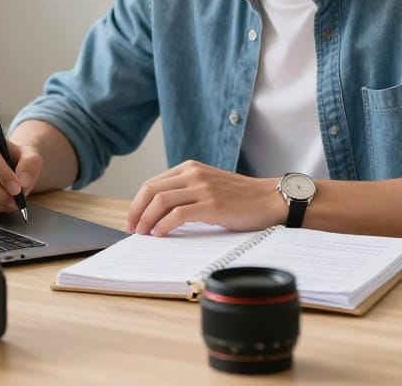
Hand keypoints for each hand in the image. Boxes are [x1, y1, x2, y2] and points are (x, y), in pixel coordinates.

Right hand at [0, 127, 42, 211]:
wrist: (8, 165)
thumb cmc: (17, 158)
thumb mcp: (30, 155)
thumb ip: (31, 164)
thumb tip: (22, 182)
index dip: (3, 174)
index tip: (17, 188)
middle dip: (1, 193)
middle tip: (17, 200)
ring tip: (12, 202)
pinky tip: (2, 203)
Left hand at [125, 160, 285, 235]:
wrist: (270, 199)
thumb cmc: (240, 197)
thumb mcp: (209, 185)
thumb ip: (187, 190)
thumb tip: (158, 211)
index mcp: (190, 167)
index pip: (152, 183)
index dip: (137, 202)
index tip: (132, 219)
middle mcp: (194, 173)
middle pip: (151, 190)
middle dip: (136, 211)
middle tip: (132, 228)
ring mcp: (203, 188)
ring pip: (161, 201)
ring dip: (146, 219)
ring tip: (143, 234)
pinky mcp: (212, 204)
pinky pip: (178, 214)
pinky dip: (164, 225)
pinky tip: (160, 234)